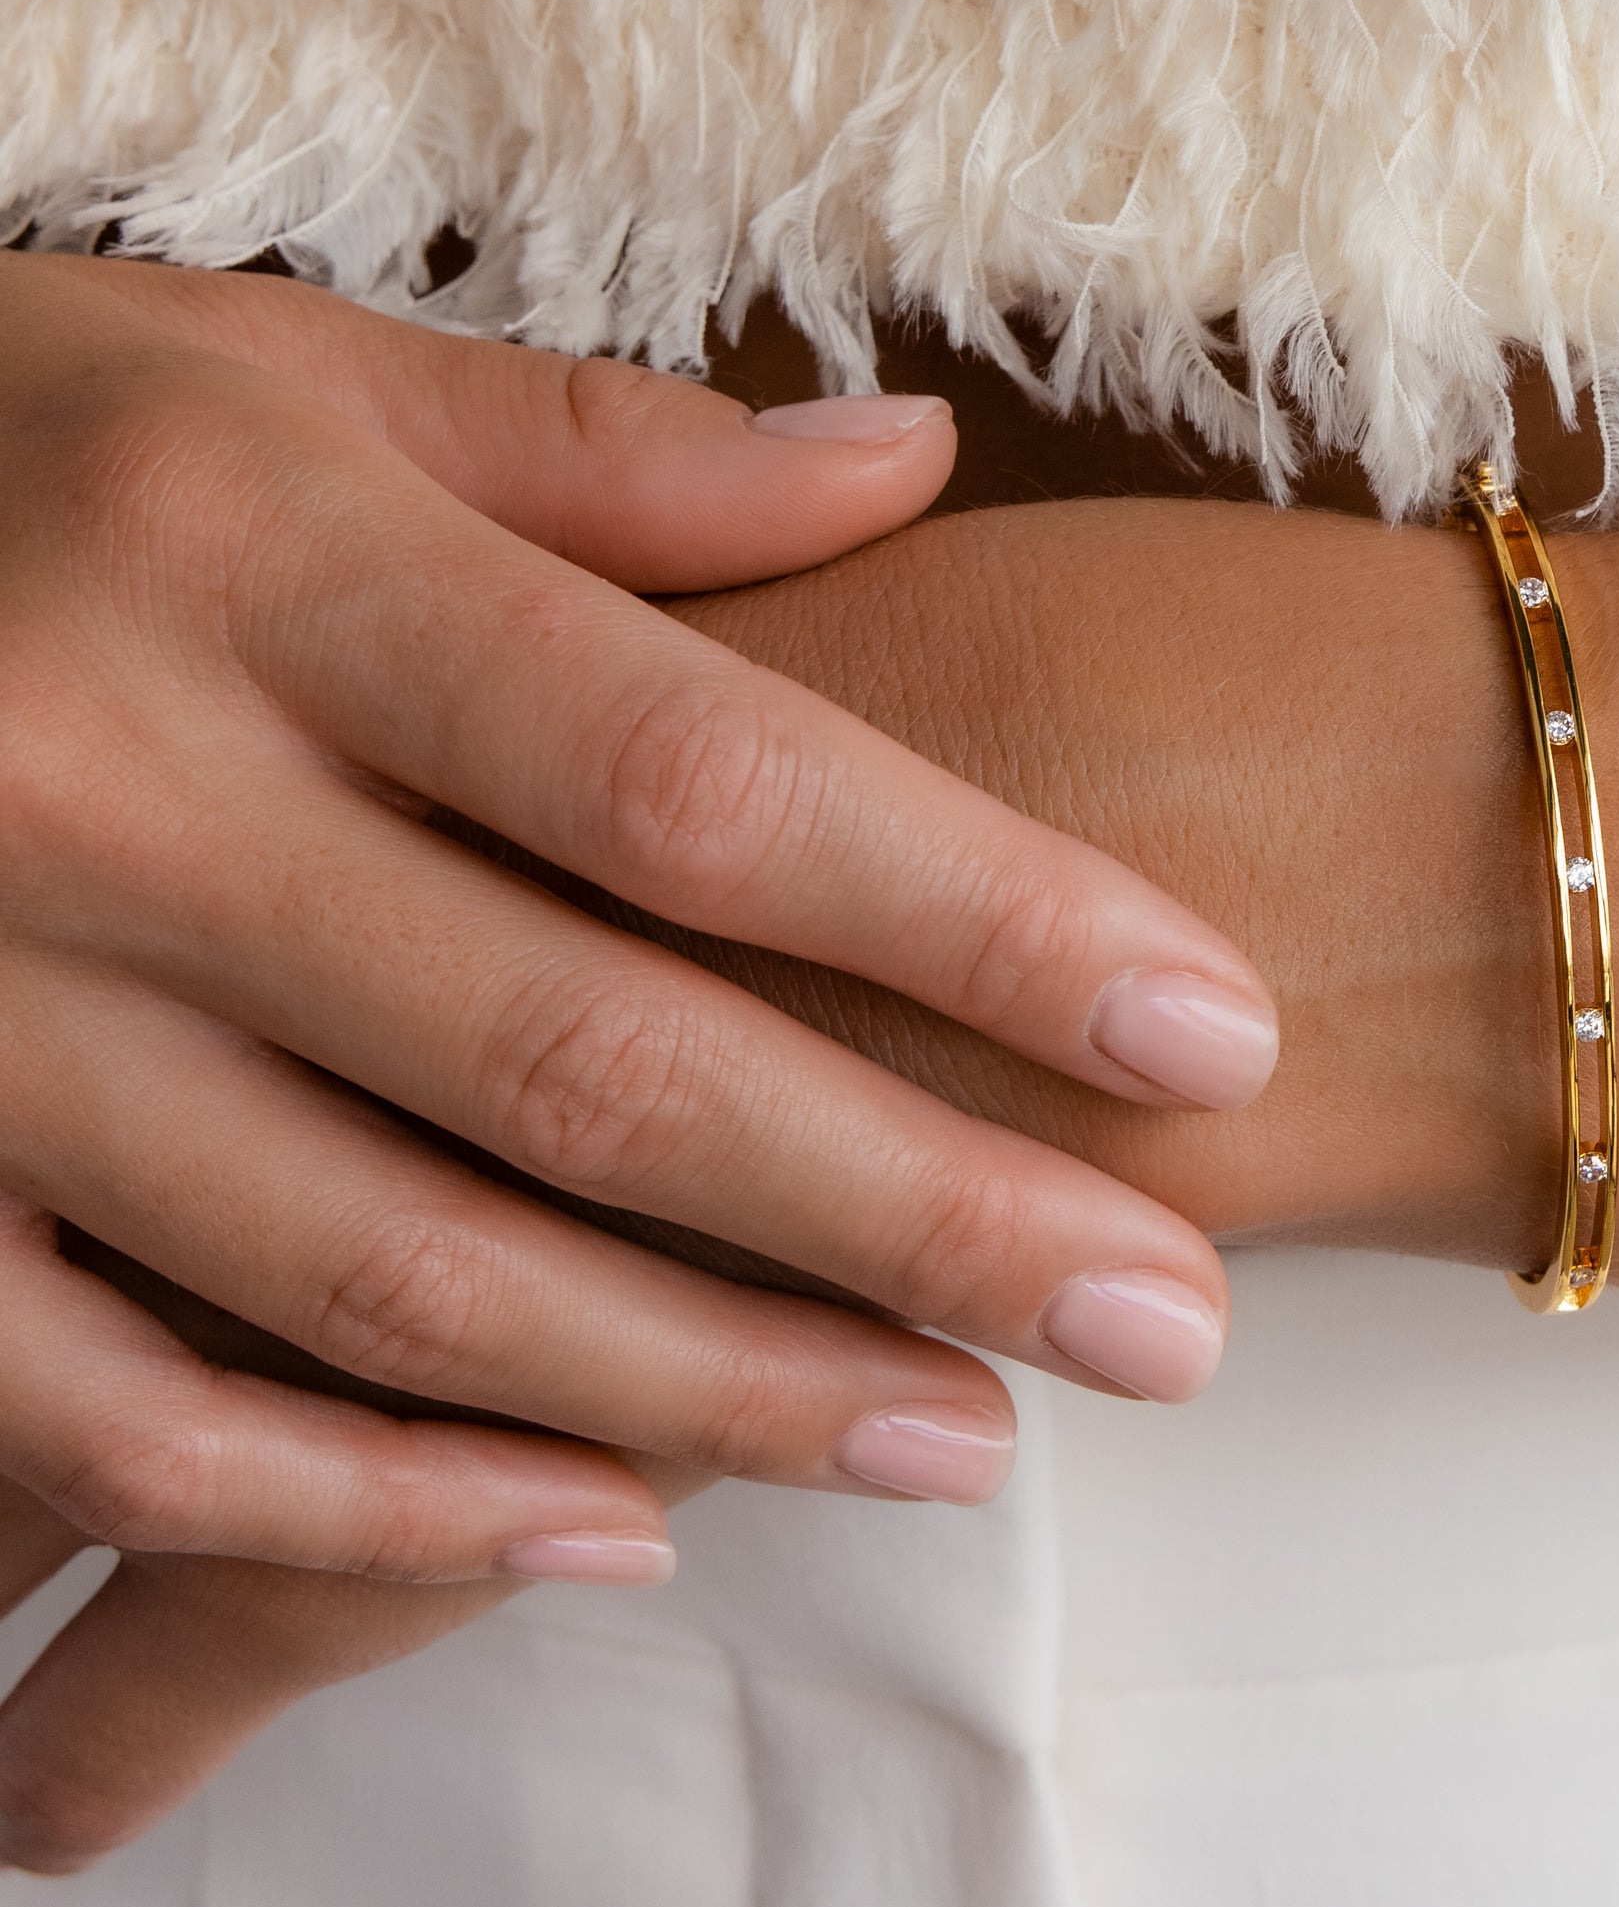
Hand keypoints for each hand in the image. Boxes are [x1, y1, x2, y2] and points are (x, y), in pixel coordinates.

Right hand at [0, 257, 1266, 1634]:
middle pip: (591, 1063)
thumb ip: (597, 451)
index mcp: (252, 562)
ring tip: (967, 1437)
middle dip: (916, 1216)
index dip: (974, 922)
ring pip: (394, 1274)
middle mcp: (107, 799)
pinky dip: (375, 1503)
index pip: (692, 775)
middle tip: (1170, 1323)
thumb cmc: (15, 452)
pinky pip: (127, 1416)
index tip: (1211, 1034)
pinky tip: (615, 1530)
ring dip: (711, 1386)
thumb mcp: (272, 376)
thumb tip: (915, 460)